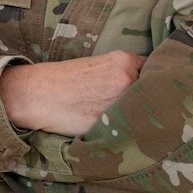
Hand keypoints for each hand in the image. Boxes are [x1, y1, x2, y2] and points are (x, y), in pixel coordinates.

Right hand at [0, 50, 144, 136]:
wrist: (37, 94)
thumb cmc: (64, 81)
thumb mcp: (98, 66)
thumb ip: (124, 74)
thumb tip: (147, 90)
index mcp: (124, 61)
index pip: (156, 72)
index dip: (155, 84)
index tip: (152, 93)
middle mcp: (126, 78)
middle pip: (155, 93)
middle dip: (150, 102)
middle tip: (142, 110)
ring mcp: (119, 101)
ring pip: (145, 112)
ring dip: (141, 118)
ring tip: (127, 121)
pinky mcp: (110, 123)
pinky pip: (130, 129)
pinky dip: (128, 132)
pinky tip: (117, 131)